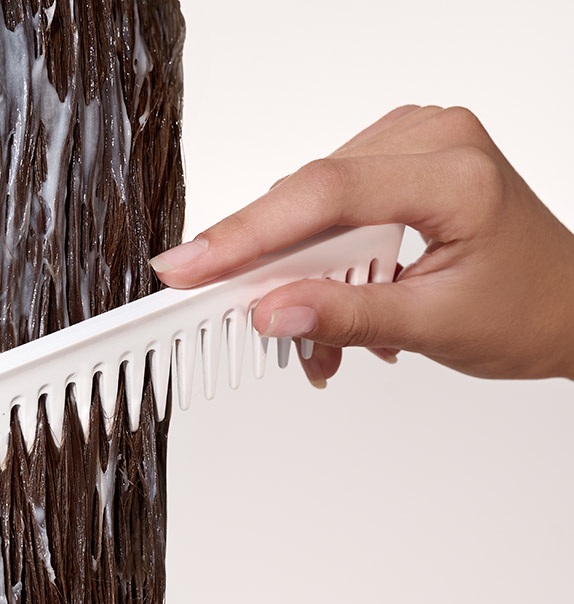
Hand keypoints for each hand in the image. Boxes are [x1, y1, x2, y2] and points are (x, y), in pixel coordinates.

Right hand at [150, 106, 573, 387]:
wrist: (570, 308)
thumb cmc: (528, 310)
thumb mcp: (432, 326)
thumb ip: (345, 317)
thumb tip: (269, 312)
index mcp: (452, 170)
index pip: (323, 195)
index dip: (245, 234)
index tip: (187, 268)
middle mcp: (432, 139)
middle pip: (310, 197)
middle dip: (267, 268)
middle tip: (226, 319)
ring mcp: (415, 146)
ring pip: (314, 207)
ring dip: (297, 276)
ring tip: (312, 344)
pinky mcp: (402, 165)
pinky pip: (334, 209)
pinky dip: (320, 264)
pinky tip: (328, 309)